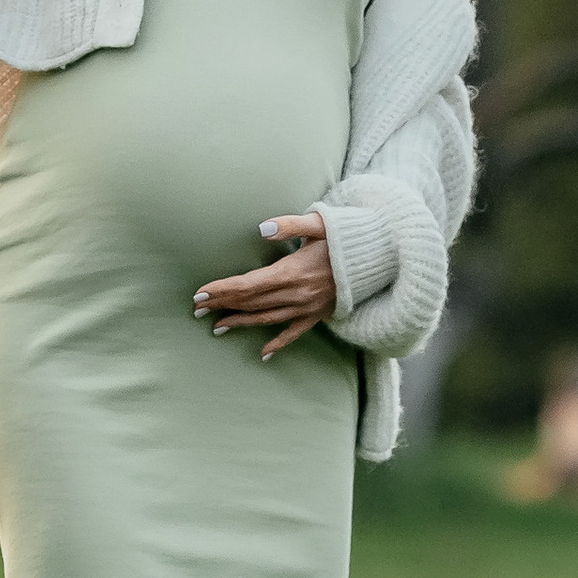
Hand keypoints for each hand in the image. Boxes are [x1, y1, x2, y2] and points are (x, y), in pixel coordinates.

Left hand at [194, 214, 334, 358]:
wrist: (380, 257)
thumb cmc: (347, 236)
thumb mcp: (319, 223)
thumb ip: (289, 225)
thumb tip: (261, 228)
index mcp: (292, 271)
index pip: (248, 284)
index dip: (222, 289)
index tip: (200, 294)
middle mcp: (297, 294)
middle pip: (252, 302)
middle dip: (223, 305)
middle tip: (197, 309)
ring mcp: (308, 308)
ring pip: (267, 319)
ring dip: (241, 323)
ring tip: (217, 327)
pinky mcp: (319, 315)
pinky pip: (294, 333)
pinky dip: (278, 343)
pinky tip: (263, 354)